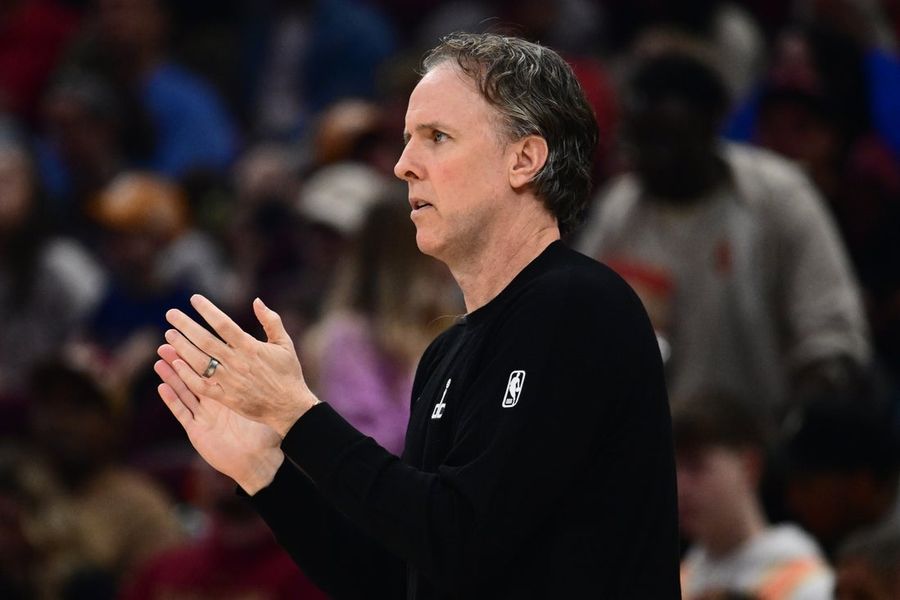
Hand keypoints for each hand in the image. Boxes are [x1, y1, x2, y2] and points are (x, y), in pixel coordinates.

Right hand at [155, 345, 283, 493]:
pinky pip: (183, 413)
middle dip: (181, 358)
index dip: (202, 352)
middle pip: (194, 376)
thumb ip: (262, 382)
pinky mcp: (198, 431)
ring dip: (171, 376)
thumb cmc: (265, 434)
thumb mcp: (263, 404)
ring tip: (160, 359)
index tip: (193, 334)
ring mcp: (204, 417)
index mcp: (229, 394)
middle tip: (168, 339)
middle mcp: (213, 404)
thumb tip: (268, 360)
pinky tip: (162, 386)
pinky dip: (172, 400)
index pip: (213, 369)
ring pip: (184, 391)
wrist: (259, 461)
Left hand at [163, 295, 318, 437]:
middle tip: (170, 314)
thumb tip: (257, 301)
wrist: (290, 407)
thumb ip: (271, 320)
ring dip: (182, 347)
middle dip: (186, 326)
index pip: (224, 324)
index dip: (208, 310)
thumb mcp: (285, 343)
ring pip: (200, 362)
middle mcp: (238, 363)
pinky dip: (187, 375)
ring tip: (169, 335)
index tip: (194, 299)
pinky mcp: (227, 398)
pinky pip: (202, 386)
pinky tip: (176, 364)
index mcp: (251, 347)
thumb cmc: (288, 374)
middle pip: (206, 341)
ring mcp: (231, 381)